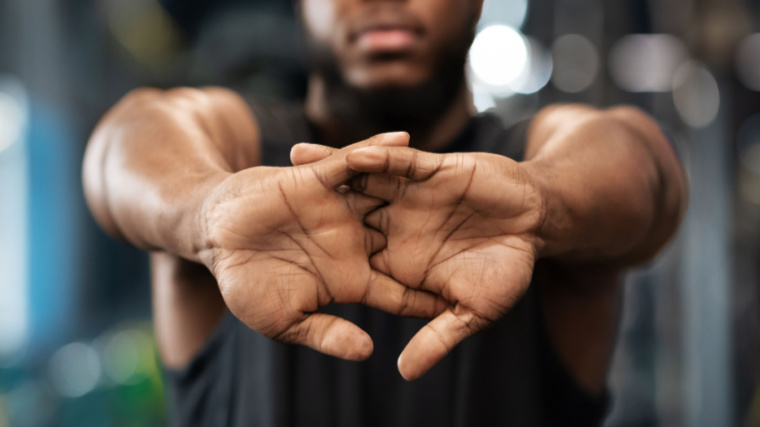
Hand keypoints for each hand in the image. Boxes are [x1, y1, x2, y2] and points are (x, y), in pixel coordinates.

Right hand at [200, 133, 446, 360]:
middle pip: (408, 240)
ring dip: (423, 187)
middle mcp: (353, 242)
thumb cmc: (244, 284)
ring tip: (467, 174)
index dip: (430, 297)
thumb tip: (369, 351)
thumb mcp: (285, 320)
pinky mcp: (317, 181)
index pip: (400, 290)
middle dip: (445, 237)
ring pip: (390, 197)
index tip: (466, 302)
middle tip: (489, 233)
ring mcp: (339, 210)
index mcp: (350, 279)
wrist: (211, 238)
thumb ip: (327, 334)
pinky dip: (377, 152)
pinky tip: (407, 142)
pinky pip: (354, 163)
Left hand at [292, 142, 542, 378]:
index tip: (277, 261)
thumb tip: (404, 372)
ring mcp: (412, 196)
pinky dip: (377, 155)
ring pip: (362, 181)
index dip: (315, 261)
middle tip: (262, 203)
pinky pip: (399, 162)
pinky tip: (352, 152)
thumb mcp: (474, 310)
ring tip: (289, 161)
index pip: (351, 261)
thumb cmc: (508, 268)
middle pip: (343, 216)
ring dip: (329, 171)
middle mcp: (397, 225)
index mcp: (400, 260)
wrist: (537, 223)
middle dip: (306, 208)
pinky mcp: (432, 170)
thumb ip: (438, 337)